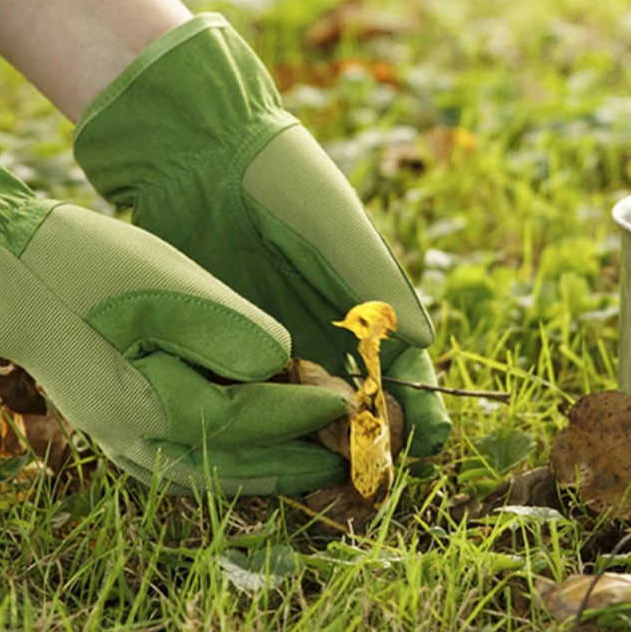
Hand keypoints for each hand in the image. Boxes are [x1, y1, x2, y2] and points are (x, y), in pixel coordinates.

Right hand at [0, 126, 348, 493]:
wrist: (6, 269)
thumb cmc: (90, 267)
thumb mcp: (171, 284)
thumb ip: (232, 333)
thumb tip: (279, 367)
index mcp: (151, 404)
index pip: (248, 421)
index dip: (301, 413)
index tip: (346, 405)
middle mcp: (132, 437)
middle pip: (228, 466)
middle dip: (289, 462)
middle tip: (339, 459)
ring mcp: (112, 436)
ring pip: (201, 474)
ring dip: (256, 472)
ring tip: (301, 466)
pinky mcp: (104, 422)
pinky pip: (173, 462)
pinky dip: (217, 464)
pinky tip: (236, 453)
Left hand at [74, 14, 451, 455]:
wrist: (203, 155)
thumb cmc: (282, 181)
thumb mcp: (336, 225)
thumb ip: (377, 280)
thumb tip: (427, 344)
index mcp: (362, 302)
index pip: (402, 368)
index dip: (419, 407)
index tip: (426, 443)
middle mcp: (323, 327)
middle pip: (357, 401)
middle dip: (367, 441)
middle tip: (364, 475)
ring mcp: (275, 336)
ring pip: (304, 406)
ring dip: (315, 442)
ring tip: (322, 476)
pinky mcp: (229, 335)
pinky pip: (251, 388)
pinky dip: (262, 418)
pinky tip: (263, 442)